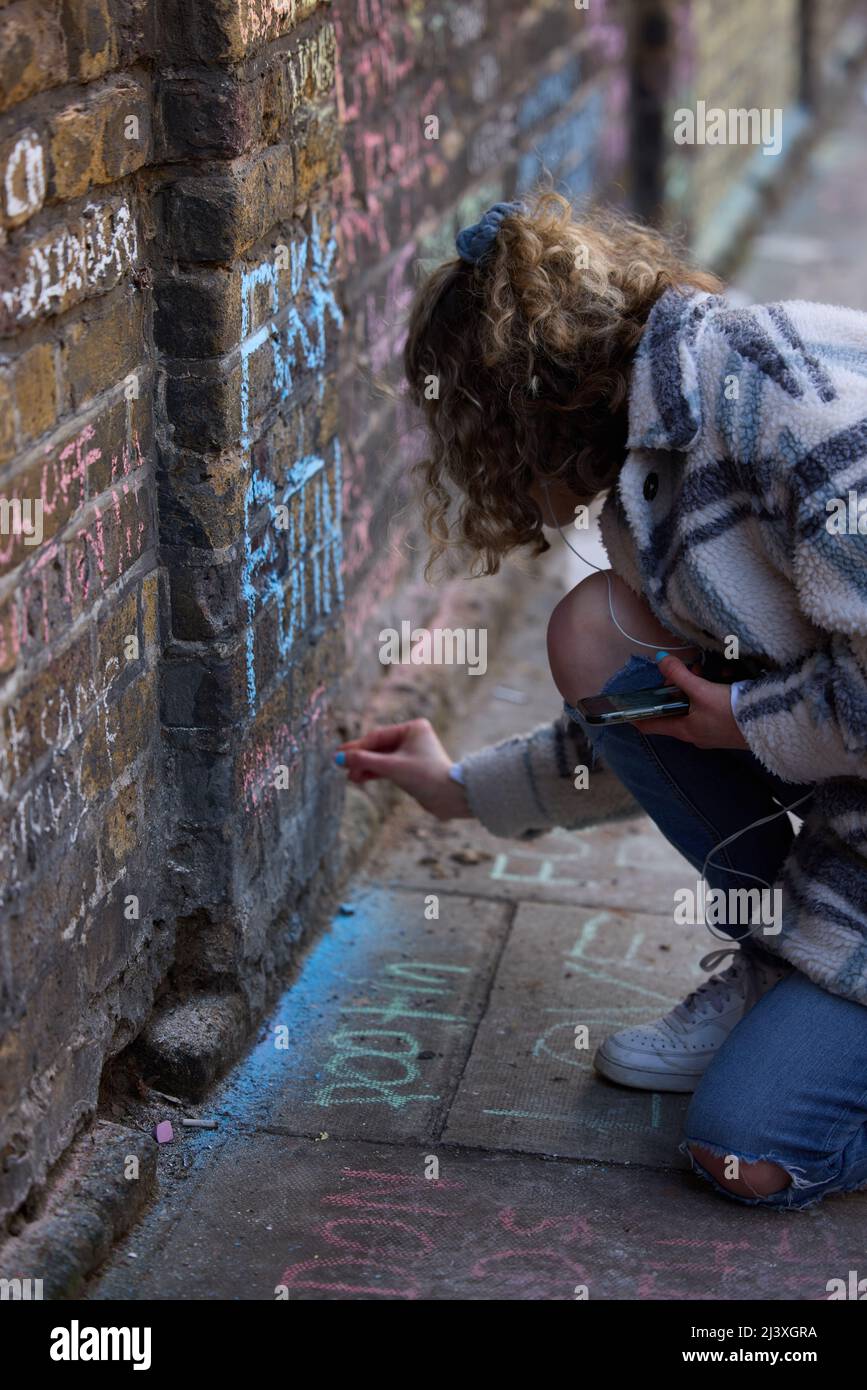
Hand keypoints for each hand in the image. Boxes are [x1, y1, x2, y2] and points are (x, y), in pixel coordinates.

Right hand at [335, 718, 472, 820]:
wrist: (450, 797)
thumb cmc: (425, 776)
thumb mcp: (391, 767)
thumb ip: (364, 761)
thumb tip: (339, 758)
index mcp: (413, 728)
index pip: (378, 736)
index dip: (357, 747)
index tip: (339, 754)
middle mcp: (414, 738)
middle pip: (379, 746)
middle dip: (361, 758)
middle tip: (339, 764)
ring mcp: (413, 753)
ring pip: (383, 758)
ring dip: (366, 767)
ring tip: (350, 777)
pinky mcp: (412, 769)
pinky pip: (389, 767)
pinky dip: (376, 772)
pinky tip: (361, 778)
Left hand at [630, 655, 748, 749]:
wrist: (768, 726)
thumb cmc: (731, 713)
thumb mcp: (702, 691)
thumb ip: (680, 675)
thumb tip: (661, 661)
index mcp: (683, 730)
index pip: (650, 726)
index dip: (636, 715)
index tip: (625, 706)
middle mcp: (694, 734)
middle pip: (675, 710)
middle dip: (676, 688)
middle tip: (682, 671)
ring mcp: (711, 731)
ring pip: (695, 706)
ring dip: (698, 686)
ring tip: (708, 671)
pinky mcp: (726, 726)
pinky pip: (713, 706)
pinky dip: (716, 691)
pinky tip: (728, 678)